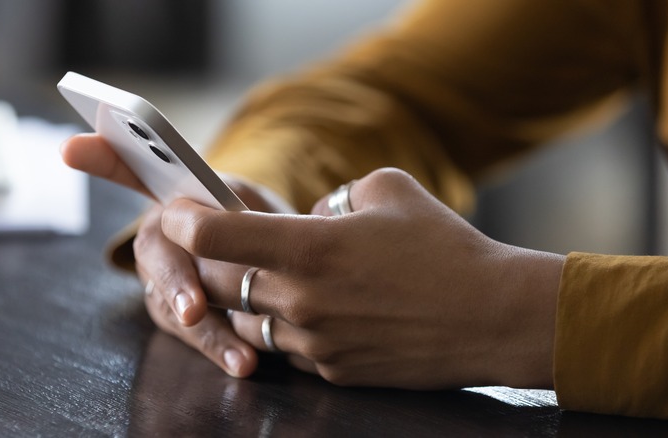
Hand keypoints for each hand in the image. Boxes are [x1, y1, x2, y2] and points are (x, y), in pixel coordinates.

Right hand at [61, 134, 295, 376]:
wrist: (271, 257)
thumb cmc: (257, 221)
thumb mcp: (256, 204)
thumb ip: (241, 213)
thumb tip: (242, 231)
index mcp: (174, 193)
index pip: (129, 168)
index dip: (101, 157)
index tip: (72, 148)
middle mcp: (158, 232)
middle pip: (154, 253)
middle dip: (176, 282)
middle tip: (194, 310)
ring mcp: (159, 274)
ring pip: (169, 303)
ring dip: (206, 332)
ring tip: (241, 356)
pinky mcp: (172, 310)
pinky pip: (188, 331)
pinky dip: (218, 348)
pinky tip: (243, 364)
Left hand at [161, 168, 564, 389]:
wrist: (492, 315)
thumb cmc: (445, 246)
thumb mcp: (390, 189)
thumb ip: (337, 196)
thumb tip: (316, 217)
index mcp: (309, 248)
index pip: (216, 234)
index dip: (184, 219)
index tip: (176, 210)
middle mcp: (301, 301)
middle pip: (220, 285)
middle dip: (210, 264)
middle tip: (221, 246)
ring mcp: (315, 344)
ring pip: (251, 323)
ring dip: (252, 300)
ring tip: (279, 279)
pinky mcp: (334, 372)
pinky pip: (290, 349)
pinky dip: (289, 327)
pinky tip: (321, 310)